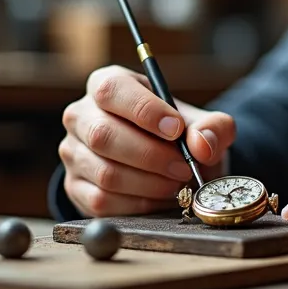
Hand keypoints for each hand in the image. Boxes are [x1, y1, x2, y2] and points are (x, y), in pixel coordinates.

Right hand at [60, 65, 233, 216]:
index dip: (144, 110)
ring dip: (149, 184)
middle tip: (183, 167)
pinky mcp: (75, 186)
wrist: (165, 164)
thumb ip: (213, 128)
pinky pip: (102, 201)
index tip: (176, 129)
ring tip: (176, 183)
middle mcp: (81, 115)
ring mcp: (73, 152)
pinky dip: (138, 204)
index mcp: (107, 84)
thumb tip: (202, 145)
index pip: (111, 90)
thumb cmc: (178, 135)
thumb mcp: (203, 123)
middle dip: (151, 156)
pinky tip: (159, 197)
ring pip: (105, 173)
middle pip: (103, 135)